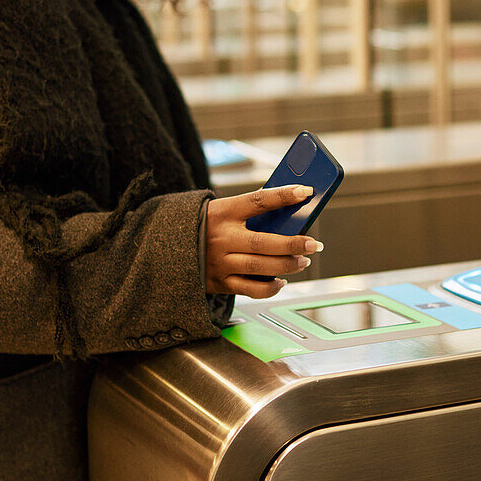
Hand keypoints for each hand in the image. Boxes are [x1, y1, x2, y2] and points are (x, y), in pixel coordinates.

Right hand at [203, 185, 323, 297]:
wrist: (167, 247)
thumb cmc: (207, 225)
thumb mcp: (222, 210)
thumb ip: (251, 211)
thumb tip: (290, 210)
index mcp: (223, 212)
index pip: (258, 201)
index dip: (283, 195)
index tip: (306, 191)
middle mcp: (221, 238)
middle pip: (262, 242)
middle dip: (292, 244)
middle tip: (313, 244)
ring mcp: (220, 262)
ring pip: (259, 267)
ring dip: (287, 265)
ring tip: (303, 261)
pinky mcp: (219, 283)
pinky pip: (250, 289)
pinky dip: (270, 287)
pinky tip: (282, 280)